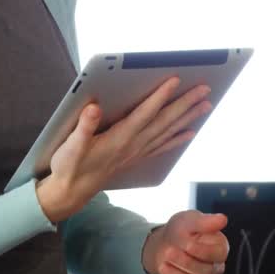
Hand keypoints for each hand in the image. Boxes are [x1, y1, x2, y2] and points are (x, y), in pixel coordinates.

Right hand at [36, 77, 212, 221]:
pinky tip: (190, 132)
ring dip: (188, 117)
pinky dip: (178, 138)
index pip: (144, 113)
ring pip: (168, 132)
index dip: (160, 96)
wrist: (70, 194)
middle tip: (206, 88)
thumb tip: (94, 107)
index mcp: (119, 139)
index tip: (176, 80)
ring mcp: (137, 152)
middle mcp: (133, 145)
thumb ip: (83, 127)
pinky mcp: (135, 157)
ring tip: (206, 104)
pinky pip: (163, 146)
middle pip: (164, 121)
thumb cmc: (69, 167)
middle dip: (185, 103)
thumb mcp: (70, 147)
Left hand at [143, 210, 230, 273]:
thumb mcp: (189, 220)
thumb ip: (205, 222)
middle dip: (185, 262)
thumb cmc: (182, 230)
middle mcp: (215, 266)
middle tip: (168, 252)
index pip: (219, 254)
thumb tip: (223, 219)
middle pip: (207, 271)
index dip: (202, 251)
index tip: (186, 244)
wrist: (166, 242)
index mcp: (219, 247)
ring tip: (163, 265)